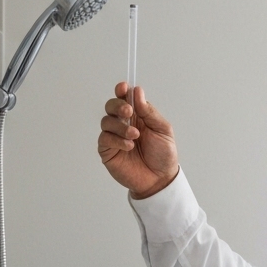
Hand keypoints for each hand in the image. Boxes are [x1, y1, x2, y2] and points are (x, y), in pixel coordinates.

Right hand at [98, 82, 179, 197]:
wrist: (160, 179)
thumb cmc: (162, 155)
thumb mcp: (162, 130)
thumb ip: (149, 112)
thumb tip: (137, 92)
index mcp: (137, 116)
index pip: (125, 98)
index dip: (121, 90)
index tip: (123, 87)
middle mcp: (123, 124)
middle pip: (110, 106)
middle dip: (117, 106)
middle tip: (128, 112)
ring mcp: (114, 137)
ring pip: (106, 121)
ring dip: (120, 126)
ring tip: (135, 136)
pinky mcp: (108, 151)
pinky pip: (104, 139)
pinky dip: (116, 140)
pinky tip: (129, 146)